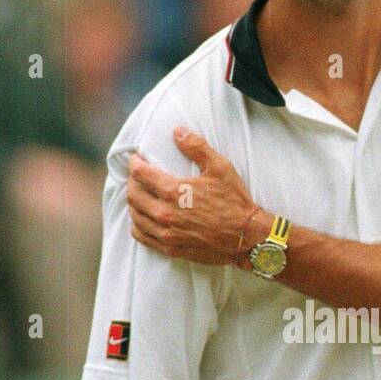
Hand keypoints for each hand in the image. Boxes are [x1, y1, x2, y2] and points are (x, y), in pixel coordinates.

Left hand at [128, 128, 269, 263]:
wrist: (248, 237)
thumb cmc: (235, 201)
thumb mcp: (220, 168)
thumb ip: (196, 147)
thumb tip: (177, 131)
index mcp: (174, 191)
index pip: (140, 173)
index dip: (135, 163)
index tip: (137, 159)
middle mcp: (165, 213)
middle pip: (133, 195)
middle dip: (132, 181)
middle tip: (139, 176)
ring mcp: (166, 233)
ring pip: (135, 216)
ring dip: (134, 203)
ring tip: (140, 195)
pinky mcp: (170, 248)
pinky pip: (142, 236)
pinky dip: (137, 225)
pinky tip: (143, 218)